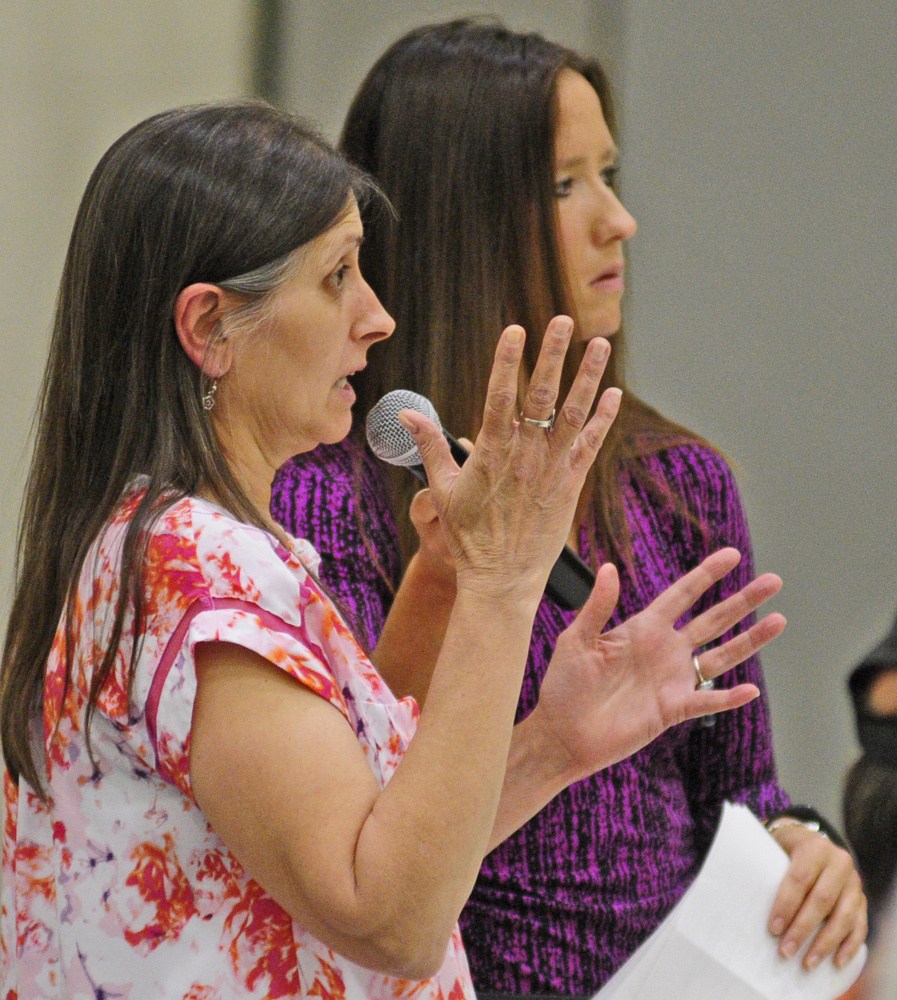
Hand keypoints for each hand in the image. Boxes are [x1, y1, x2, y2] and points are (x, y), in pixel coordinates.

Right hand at [398, 317, 620, 603]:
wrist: (502, 578)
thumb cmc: (468, 535)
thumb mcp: (442, 489)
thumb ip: (429, 446)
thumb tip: (406, 413)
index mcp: (491, 452)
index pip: (500, 396)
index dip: (508, 361)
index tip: (516, 330)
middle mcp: (525, 456)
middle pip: (542, 396)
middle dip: (553, 355)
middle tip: (564, 321)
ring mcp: (551, 469)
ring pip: (574, 414)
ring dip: (588, 377)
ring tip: (600, 343)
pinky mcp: (571, 485)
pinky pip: (590, 445)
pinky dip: (603, 418)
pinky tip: (613, 392)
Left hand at [530, 548, 786, 778]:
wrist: (562, 733)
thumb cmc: (564, 685)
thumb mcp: (576, 639)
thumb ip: (597, 605)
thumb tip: (609, 567)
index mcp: (641, 628)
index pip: (682, 594)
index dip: (707, 575)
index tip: (733, 555)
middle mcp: (663, 650)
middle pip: (712, 619)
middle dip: (743, 600)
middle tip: (773, 580)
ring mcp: (671, 679)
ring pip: (720, 654)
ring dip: (749, 640)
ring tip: (779, 620)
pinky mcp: (671, 709)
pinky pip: (707, 699)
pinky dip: (728, 696)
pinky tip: (750, 689)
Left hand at [767, 822, 866, 969]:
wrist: (813, 841)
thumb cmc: (787, 849)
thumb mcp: (776, 848)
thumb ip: (767, 867)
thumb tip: (746, 898)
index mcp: (814, 847)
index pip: (799, 878)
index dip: (786, 905)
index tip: (773, 929)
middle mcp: (839, 862)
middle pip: (822, 900)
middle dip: (803, 929)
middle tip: (786, 951)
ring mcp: (854, 882)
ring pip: (844, 916)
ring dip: (825, 943)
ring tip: (808, 962)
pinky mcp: (862, 899)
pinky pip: (860, 925)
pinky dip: (849, 945)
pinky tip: (836, 961)